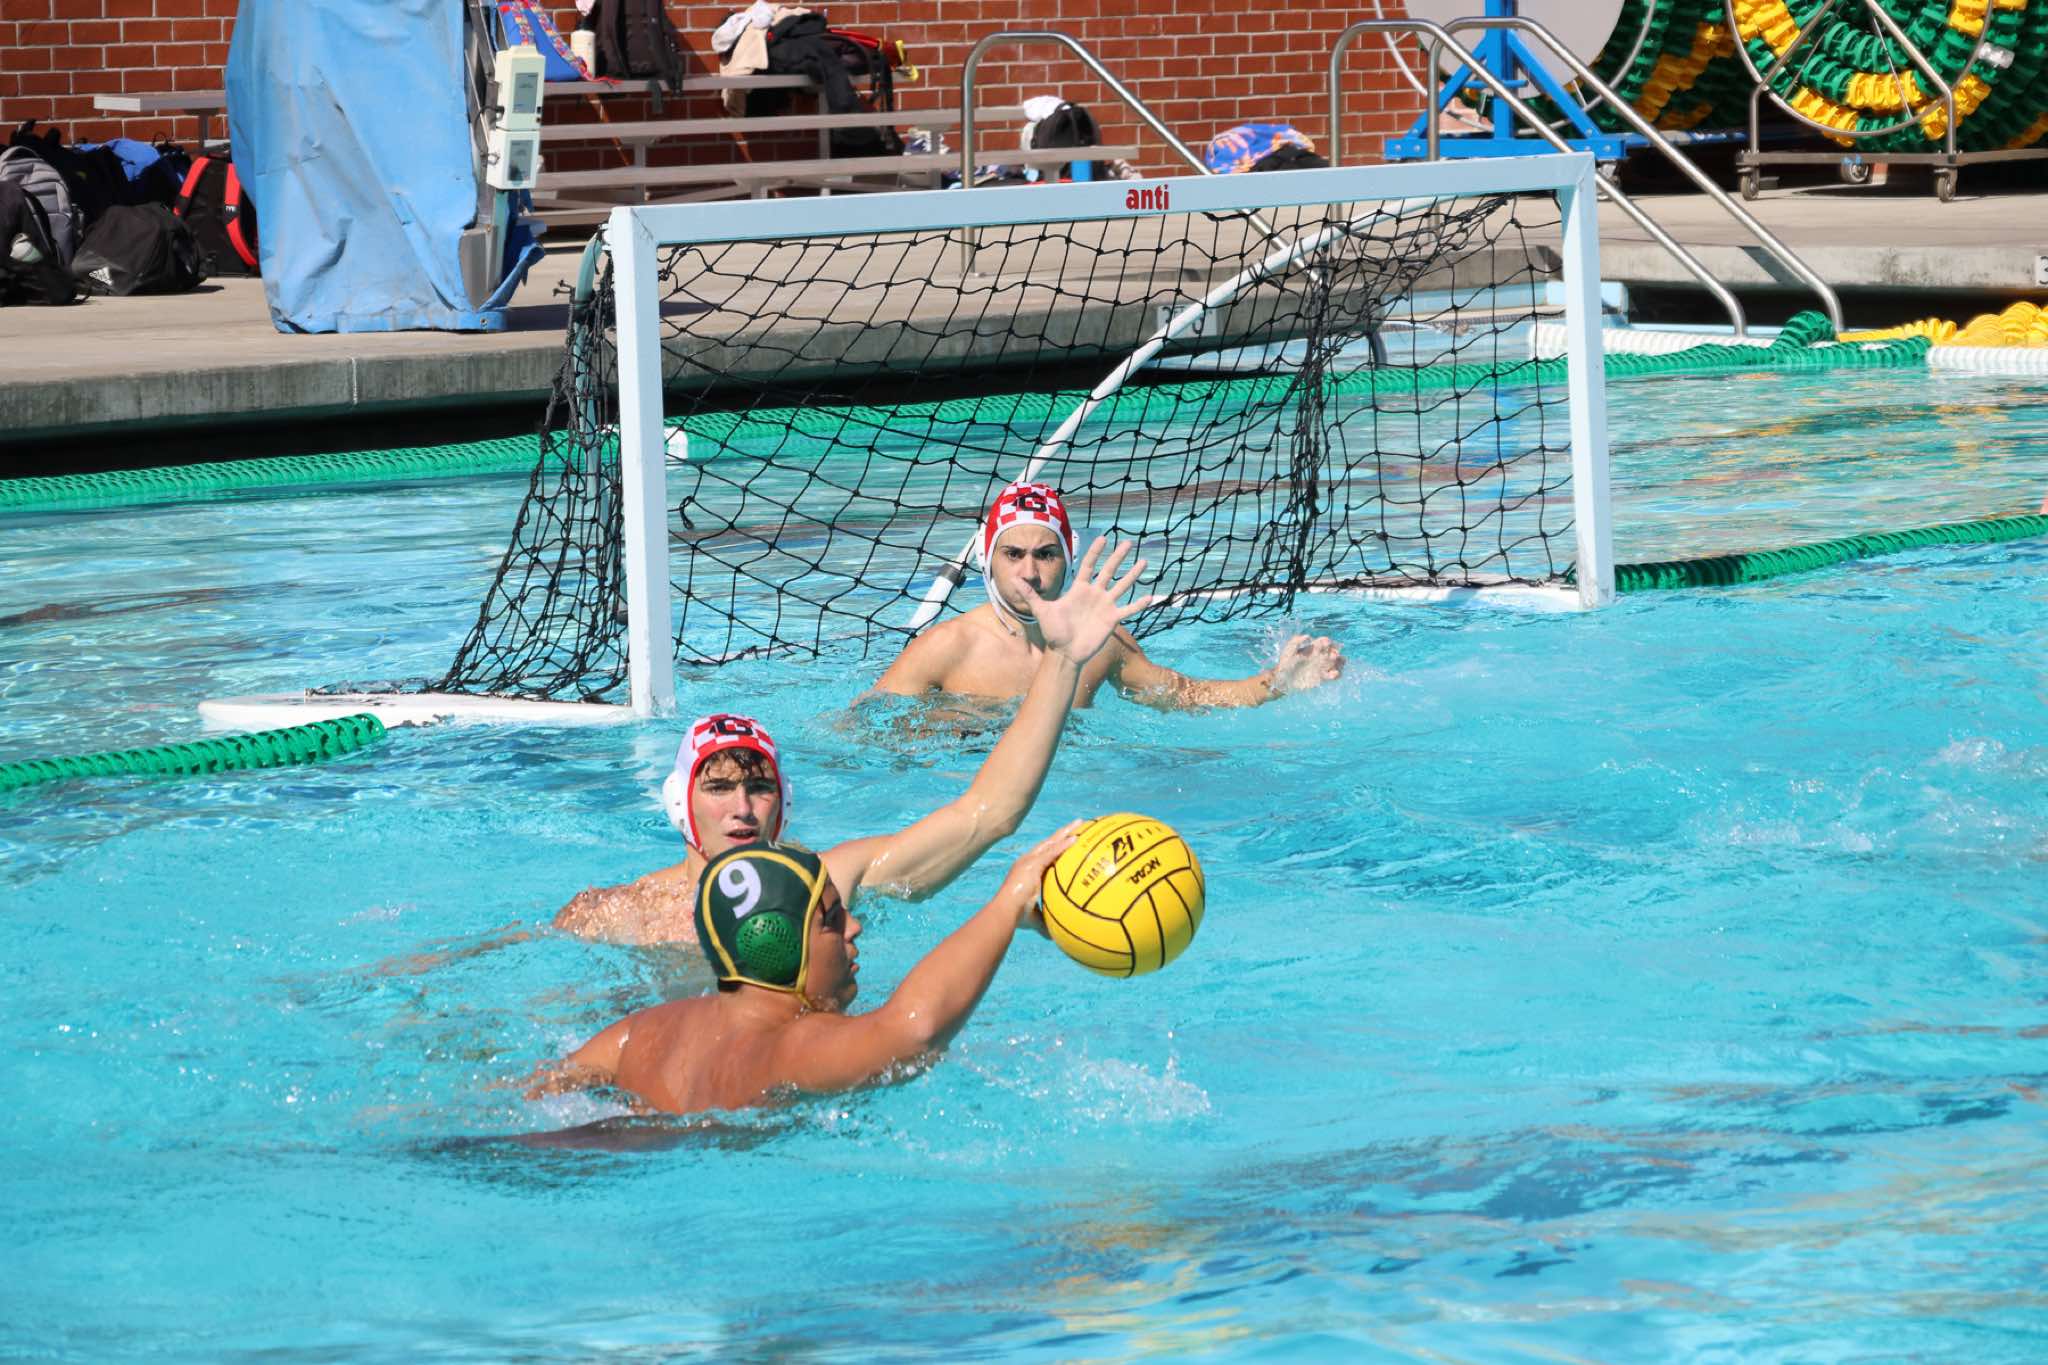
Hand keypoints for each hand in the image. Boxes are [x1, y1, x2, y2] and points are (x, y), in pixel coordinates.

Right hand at [995, 820, 1082, 933]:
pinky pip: (1052, 852)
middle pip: (1049, 842)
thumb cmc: (1015, 917)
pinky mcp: (1032, 864)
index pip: (1043, 854)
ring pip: (1051, 842)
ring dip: (1066, 832)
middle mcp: (1027, 862)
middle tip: (1077, 825)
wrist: (1005, 912)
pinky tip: (1076, 839)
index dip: (1055, 846)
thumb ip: (1044, 923)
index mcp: (1026, 870)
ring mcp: (1029, 861)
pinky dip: (1064, 845)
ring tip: (1081, 823)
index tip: (1067, 840)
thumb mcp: (1032, 919)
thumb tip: (1053, 936)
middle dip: (1063, 833)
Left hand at [1030, 538, 1159, 665]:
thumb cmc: (1053, 632)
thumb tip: (1012, 578)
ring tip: (1144, 562)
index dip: (1095, 552)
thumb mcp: (1041, 610)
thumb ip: (1029, 594)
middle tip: (1128, 542)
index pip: (1089, 565)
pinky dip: (1139, 604)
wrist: (1064, 653)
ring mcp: (1105, 605)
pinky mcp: (1112, 619)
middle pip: (1109, 570)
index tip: (1103, 538)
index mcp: (1079, 589)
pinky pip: (1128, 610)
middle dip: (1118, 557)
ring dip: (1133, 575)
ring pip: (1121, 586)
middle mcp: (1094, 594)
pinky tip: (1151, 597)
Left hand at [1270, 634, 1343, 694]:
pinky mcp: (1323, 677)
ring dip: (1340, 663)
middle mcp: (1320, 656)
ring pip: (1338, 662)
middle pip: (1334, 651)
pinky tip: (1332, 674)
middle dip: (1335, 652)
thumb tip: (1307, 636)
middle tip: (1333, 655)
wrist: (1284, 679)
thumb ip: (1295, 642)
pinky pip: (1335, 674)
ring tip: (1334, 666)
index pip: (1325, 642)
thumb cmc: (1285, 663)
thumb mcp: (1288, 651)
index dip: (1327, 642)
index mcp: (1313, 648)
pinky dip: (1337, 674)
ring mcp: (1322, 666)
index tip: (1327, 643)